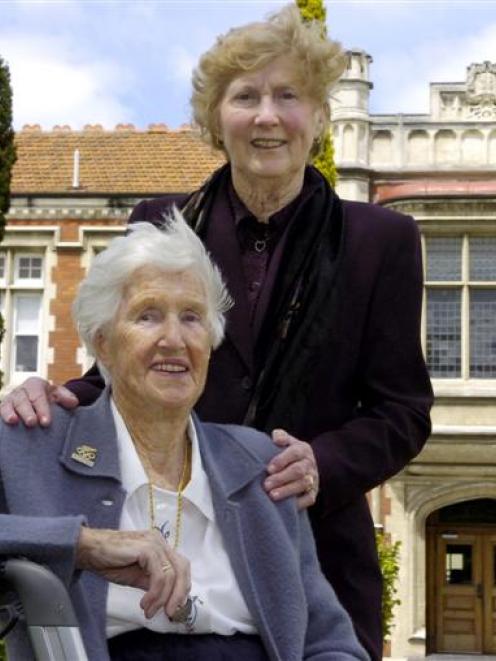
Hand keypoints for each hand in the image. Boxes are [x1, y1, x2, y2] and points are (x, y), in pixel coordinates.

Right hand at [0, 377, 78, 426]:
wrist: (38, 398)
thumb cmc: (49, 398)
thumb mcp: (58, 394)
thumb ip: (66, 397)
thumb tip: (74, 403)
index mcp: (35, 384)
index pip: (38, 396)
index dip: (42, 409)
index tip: (46, 422)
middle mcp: (21, 390)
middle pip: (23, 400)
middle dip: (27, 412)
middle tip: (32, 423)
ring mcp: (10, 399)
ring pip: (8, 404)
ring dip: (10, 413)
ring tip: (13, 421)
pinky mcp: (3, 407)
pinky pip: (0, 410)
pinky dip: (2, 415)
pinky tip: (5, 423)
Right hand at [76, 527, 190, 619]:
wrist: (89, 550)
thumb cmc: (109, 561)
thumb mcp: (136, 576)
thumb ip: (152, 583)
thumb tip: (166, 599)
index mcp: (159, 547)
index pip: (180, 566)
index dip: (182, 587)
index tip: (175, 607)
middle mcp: (160, 542)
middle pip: (182, 568)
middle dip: (179, 594)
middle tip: (170, 613)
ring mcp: (154, 543)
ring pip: (171, 574)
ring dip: (162, 598)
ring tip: (149, 611)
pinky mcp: (146, 548)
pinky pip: (159, 575)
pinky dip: (155, 593)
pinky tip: (144, 603)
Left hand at [264, 429, 318, 510]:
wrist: (307, 465)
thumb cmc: (289, 453)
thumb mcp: (287, 441)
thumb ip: (281, 436)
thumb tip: (276, 438)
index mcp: (303, 449)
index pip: (294, 453)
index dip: (281, 460)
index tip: (269, 468)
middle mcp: (310, 464)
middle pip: (298, 471)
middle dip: (281, 478)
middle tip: (266, 484)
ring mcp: (313, 479)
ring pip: (303, 485)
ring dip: (287, 491)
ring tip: (272, 495)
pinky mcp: (313, 493)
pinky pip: (308, 499)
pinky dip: (298, 503)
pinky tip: (285, 506)